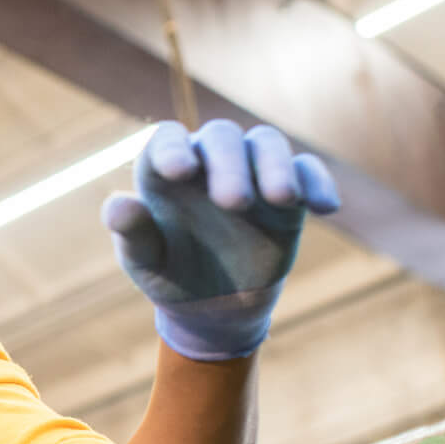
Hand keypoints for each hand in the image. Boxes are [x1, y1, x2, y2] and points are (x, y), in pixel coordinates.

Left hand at [103, 120, 340, 360]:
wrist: (213, 306)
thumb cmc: (170, 275)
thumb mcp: (146, 263)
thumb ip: (133, 234)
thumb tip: (119, 206)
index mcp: (165, 171)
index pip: (167, 139)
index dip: (172, 148)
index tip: (179, 172)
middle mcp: (209, 161)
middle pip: (221, 137)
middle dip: (229, 165)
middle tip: (233, 203)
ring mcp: (251, 172)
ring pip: (266, 144)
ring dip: (276, 166)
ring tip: (281, 199)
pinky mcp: (288, 193)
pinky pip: (307, 172)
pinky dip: (317, 183)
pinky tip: (325, 208)